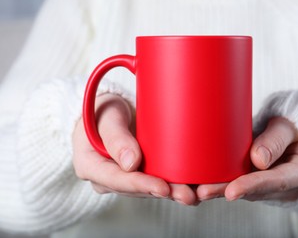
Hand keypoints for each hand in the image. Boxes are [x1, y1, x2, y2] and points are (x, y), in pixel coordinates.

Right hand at [72, 93, 196, 204]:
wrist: (109, 111)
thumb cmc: (104, 110)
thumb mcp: (106, 116)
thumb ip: (115, 136)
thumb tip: (130, 163)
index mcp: (91, 167)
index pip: (117, 180)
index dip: (141, 185)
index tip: (162, 187)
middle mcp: (110, 178)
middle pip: (139, 190)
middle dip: (165, 192)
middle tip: (187, 195)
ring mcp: (127, 177)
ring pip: (152, 189)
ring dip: (175, 192)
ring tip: (197, 193)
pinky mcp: (143, 172)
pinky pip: (159, 180)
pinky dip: (178, 183)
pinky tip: (196, 186)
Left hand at [197, 117, 297, 201]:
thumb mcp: (292, 126)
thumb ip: (276, 139)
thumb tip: (257, 158)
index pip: (277, 181)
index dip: (253, 186)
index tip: (232, 191)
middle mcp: (286, 185)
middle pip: (254, 190)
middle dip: (225, 191)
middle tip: (202, 191)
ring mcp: (270, 185)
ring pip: (243, 189)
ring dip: (218, 189)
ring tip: (193, 189)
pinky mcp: (256, 180)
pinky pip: (238, 182)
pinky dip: (219, 182)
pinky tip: (198, 181)